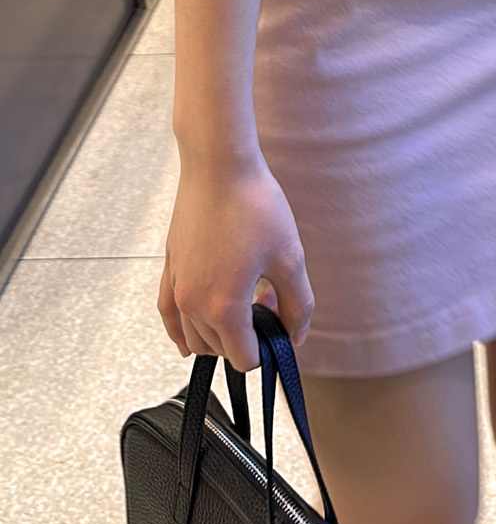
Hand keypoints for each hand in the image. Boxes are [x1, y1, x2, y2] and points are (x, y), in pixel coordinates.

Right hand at [158, 152, 314, 372]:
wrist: (218, 165)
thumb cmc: (254, 205)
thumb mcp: (290, 257)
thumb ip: (298, 304)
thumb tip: (295, 335)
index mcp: (223, 308)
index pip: (245, 359)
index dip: (268, 346)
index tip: (280, 320)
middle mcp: (192, 304)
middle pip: (220, 350)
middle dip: (246, 335)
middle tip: (268, 299)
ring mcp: (176, 286)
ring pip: (193, 337)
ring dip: (218, 332)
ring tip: (244, 297)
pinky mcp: (169, 268)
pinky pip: (169, 315)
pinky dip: (180, 331)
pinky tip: (187, 340)